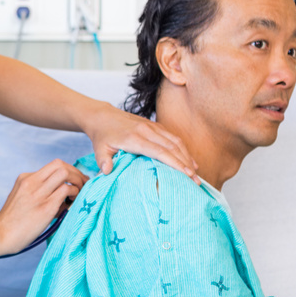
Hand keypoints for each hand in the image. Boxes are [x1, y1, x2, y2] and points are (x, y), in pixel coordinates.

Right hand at [0, 159, 87, 255]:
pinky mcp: (46, 206)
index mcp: (25, 178)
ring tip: (79, 192)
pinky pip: (66, 190)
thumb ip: (40, 192)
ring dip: (77, 181)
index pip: (53, 165)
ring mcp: (38, 193)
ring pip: (65, 173)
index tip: (74, 180)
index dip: (68, 170)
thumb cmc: (14, 221)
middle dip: (76, 172)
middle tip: (82, 184)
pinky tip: (72, 201)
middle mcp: (31, 182)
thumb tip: (64, 194)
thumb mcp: (22, 198)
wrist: (1, 234)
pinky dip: (74, 193)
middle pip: (60, 164)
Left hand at [82, 103, 197, 178]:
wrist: (103, 116)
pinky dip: (183, 149)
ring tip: (196, 173)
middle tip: (196, 180)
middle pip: (172, 147)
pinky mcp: (155, 125)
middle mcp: (147, 130)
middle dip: (186, 164)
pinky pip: (173, 137)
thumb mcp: (99, 149)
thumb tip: (107, 172)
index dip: (175, 163)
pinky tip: (189, 160)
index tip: (186, 175)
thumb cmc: (102, 136)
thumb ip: (103, 161)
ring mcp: (152, 126)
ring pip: (175, 141)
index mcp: (135, 138)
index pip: (160, 151)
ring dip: (187, 156)